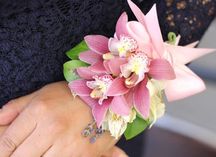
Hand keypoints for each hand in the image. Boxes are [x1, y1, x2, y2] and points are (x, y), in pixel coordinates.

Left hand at [0, 81, 127, 156]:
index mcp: (39, 111)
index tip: (5, 153)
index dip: (2, 151)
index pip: (7, 141)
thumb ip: (16, 107)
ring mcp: (67, 145)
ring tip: (41, 150)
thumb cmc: (72, 95)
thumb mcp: (43, 93)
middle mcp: (51, 129)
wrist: (107, 98)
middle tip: (22, 152)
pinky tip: (52, 152)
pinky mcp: (81, 156)